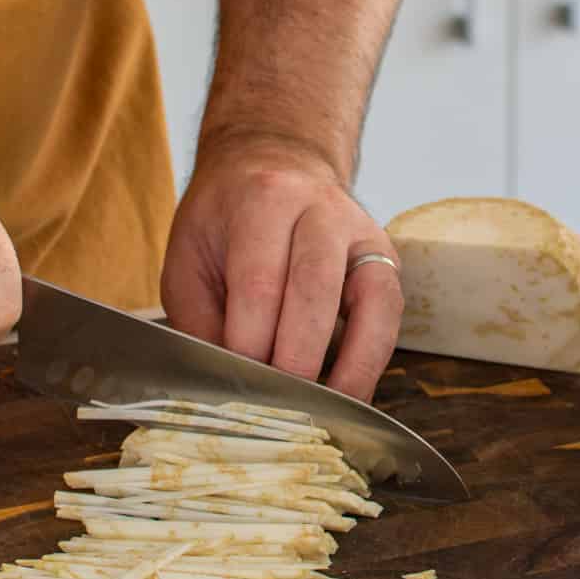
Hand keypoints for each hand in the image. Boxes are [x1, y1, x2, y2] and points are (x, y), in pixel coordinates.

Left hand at [161, 135, 402, 401]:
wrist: (272, 164)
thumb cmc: (224, 223)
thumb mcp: (189, 260)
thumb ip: (201, 319)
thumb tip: (225, 385)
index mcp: (263, 200)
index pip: (260, 281)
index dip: (249, 342)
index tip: (237, 387)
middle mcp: (321, 209)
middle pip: (316, 290)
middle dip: (296, 359)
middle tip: (277, 407)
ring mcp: (362, 232)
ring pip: (371, 301)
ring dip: (350, 365)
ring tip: (327, 414)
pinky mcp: (385, 258)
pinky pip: (390, 313)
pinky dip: (373, 360)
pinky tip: (351, 395)